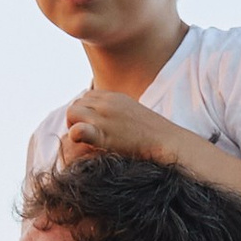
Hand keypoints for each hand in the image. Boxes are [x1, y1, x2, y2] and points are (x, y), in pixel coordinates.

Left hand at [59, 87, 189, 170]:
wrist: (167, 142)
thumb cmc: (153, 136)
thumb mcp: (133, 116)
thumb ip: (117, 114)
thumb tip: (107, 121)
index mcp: (114, 97)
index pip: (86, 98)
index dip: (86, 113)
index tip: (94, 129)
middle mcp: (107, 103)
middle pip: (77, 104)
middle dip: (78, 120)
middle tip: (88, 139)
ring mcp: (104, 117)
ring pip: (72, 113)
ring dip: (75, 127)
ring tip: (88, 142)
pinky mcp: (103, 135)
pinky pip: (78, 129)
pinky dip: (76, 133)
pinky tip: (81, 142)